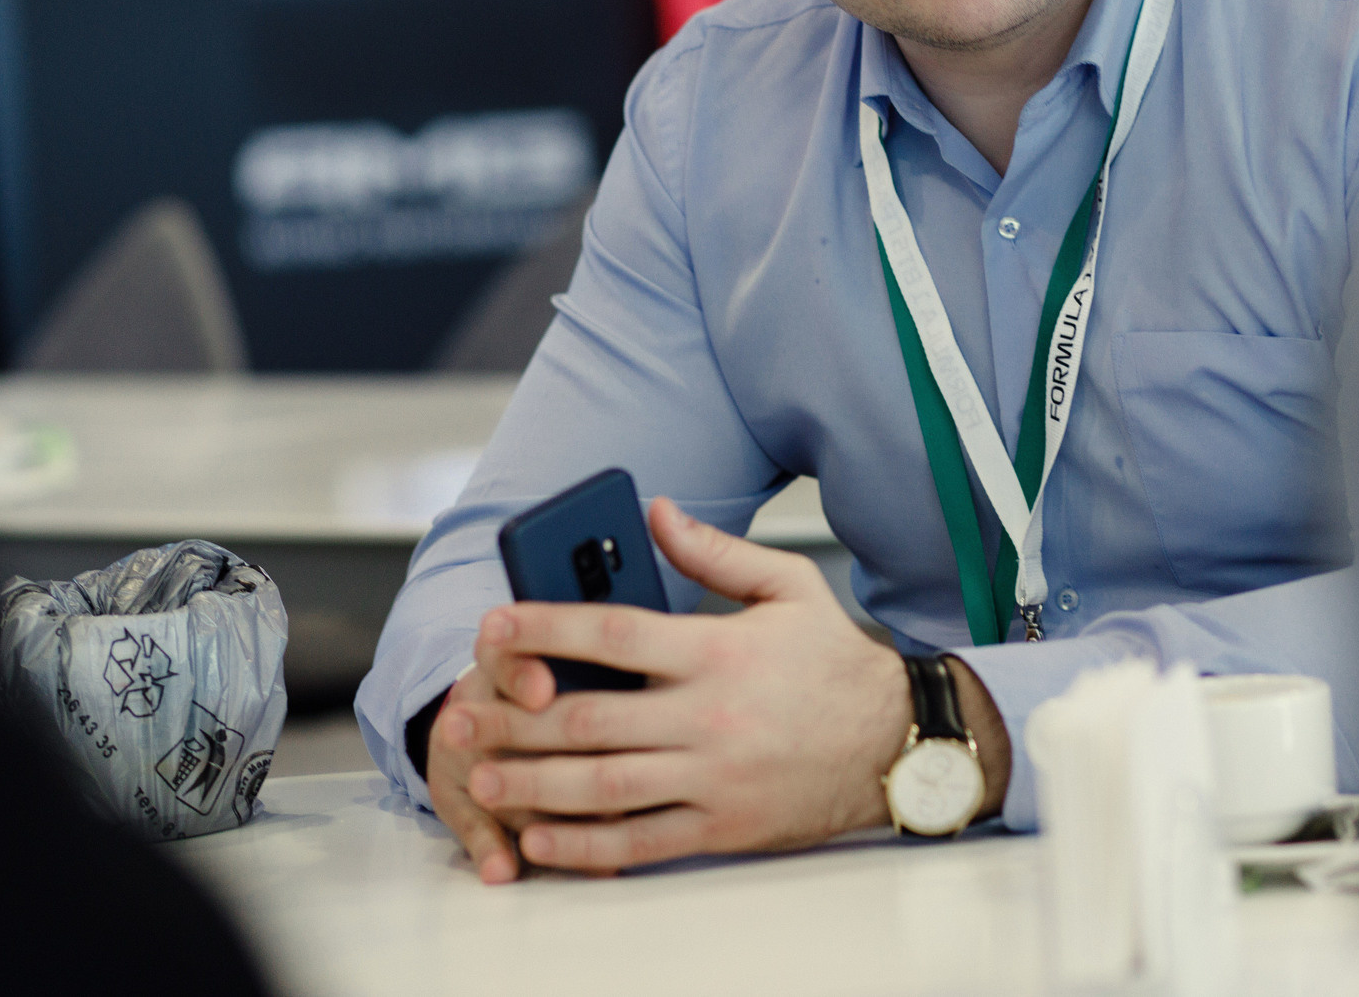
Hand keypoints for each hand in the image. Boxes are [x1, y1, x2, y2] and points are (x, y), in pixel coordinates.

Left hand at [434, 496, 1003, 876]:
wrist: (899, 744)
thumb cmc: (836, 663)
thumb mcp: (789, 588)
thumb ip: (716, 553)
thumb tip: (657, 513)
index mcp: (717, 651)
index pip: (612, 633)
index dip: (544, 628)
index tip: (492, 627)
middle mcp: (709, 716)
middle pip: (590, 718)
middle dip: (515, 719)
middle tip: (459, 717)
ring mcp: (714, 778)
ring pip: (604, 786)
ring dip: (532, 785)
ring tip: (479, 779)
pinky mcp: (723, 828)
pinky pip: (641, 842)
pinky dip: (584, 845)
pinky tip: (539, 838)